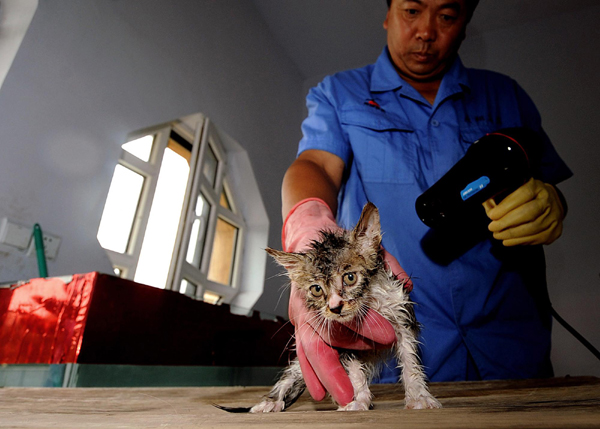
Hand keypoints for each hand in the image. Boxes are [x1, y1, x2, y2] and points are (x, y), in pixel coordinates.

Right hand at [283, 198, 399, 405]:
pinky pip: (304, 350)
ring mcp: (303, 314)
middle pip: (318, 339)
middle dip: (333, 368)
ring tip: (336, 397)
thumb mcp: (365, 245)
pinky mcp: (304, 323)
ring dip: (322, 375)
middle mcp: (308, 301)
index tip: (387, 335)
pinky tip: (320, 391)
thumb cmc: (338, 245)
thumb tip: (405, 283)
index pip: (342, 312)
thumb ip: (386, 263)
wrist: (309, 238)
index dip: (365, 326)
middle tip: (349, 393)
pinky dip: (312, 371)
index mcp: (320, 281)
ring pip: (308, 349)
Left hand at [483, 178, 565, 245]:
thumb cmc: (525, 198)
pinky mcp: (554, 231)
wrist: (550, 204)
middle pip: (528, 213)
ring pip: (531, 228)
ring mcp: (553, 217)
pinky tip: (507, 240)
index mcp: (537, 187)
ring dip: (511, 234)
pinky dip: (518, 241)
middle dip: (507, 222)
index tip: (491, 215)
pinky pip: (535, 239)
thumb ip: (498, 196)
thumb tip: (488, 206)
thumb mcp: (512, 190)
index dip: (506, 206)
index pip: (523, 194)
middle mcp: (548, 201)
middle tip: (492, 227)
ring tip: (497, 235)